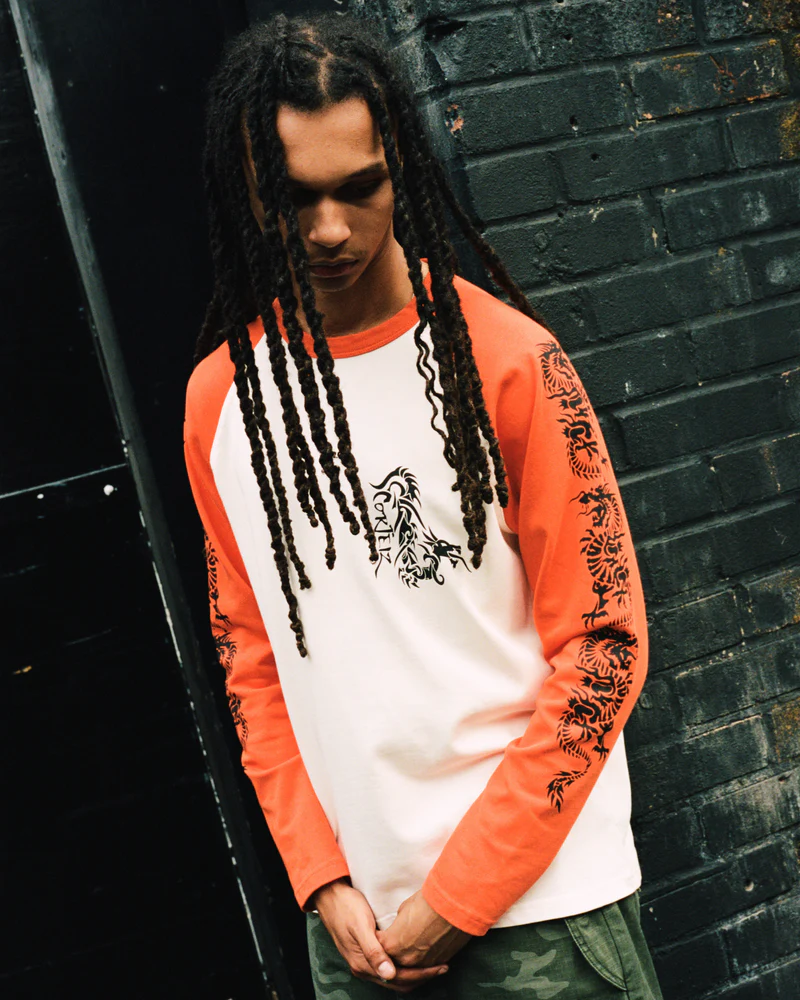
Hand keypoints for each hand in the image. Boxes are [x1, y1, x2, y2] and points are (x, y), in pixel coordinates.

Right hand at [311, 879, 449, 992]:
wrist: (329, 897)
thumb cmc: (346, 907)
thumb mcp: (361, 926)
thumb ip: (374, 951)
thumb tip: (390, 975)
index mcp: (363, 964)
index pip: (399, 978)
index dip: (421, 974)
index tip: (441, 966)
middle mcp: (364, 968)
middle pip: (398, 982)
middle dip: (421, 976)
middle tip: (443, 966)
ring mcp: (364, 962)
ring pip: (394, 977)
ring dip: (414, 973)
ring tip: (433, 964)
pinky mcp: (366, 954)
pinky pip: (389, 968)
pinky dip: (404, 967)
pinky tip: (414, 957)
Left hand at [377, 890, 471, 968]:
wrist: (452, 906)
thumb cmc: (426, 903)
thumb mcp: (403, 910)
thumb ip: (398, 925)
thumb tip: (401, 928)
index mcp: (391, 945)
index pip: (378, 947)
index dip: (380, 940)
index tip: (381, 936)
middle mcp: (405, 959)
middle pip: (393, 962)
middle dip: (392, 954)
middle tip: (396, 945)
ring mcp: (422, 964)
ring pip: (411, 969)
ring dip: (410, 961)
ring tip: (412, 951)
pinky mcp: (438, 963)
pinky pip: (427, 967)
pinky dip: (425, 962)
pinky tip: (426, 953)